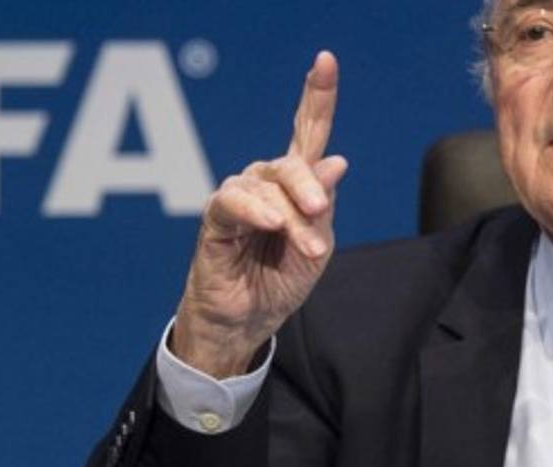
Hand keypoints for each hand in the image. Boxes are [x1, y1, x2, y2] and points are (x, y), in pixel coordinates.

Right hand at [172, 51, 348, 377]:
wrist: (250, 320)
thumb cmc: (280, 280)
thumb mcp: (317, 245)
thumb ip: (323, 205)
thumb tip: (336, 162)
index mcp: (295, 184)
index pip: (306, 131)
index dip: (316, 96)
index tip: (325, 60)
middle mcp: (265, 182)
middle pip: (291, 163)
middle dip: (309, 186)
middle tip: (320, 213)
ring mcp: (239, 197)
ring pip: (269, 188)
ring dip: (292, 218)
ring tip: (306, 249)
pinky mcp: (216, 219)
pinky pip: (234, 202)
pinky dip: (257, 210)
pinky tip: (271, 223)